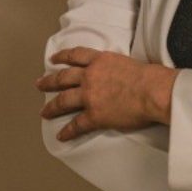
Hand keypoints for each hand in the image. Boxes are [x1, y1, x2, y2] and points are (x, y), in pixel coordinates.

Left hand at [35, 46, 178, 140]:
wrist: (151, 90)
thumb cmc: (147, 75)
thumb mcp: (126, 60)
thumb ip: (113, 65)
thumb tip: (115, 72)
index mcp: (99, 60)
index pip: (76, 55)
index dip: (62, 56)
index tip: (53, 59)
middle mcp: (90, 76)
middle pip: (63, 78)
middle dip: (49, 81)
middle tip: (39, 85)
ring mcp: (89, 96)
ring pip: (63, 101)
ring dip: (51, 107)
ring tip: (44, 112)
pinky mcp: (94, 115)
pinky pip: (76, 124)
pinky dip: (68, 131)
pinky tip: (61, 135)